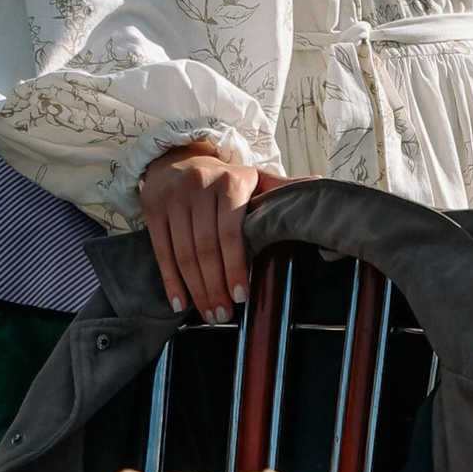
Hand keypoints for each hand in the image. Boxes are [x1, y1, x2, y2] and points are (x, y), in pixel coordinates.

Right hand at [138, 141, 282, 321]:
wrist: (178, 157)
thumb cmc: (224, 178)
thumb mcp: (254, 178)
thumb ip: (282, 189)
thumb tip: (320, 187)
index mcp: (229, 183)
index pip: (230, 234)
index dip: (234, 267)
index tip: (242, 296)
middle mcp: (197, 188)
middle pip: (204, 248)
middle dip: (214, 287)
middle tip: (224, 315)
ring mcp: (172, 199)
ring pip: (183, 254)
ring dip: (196, 289)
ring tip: (208, 314)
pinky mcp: (152, 209)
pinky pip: (161, 252)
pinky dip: (170, 281)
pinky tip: (179, 303)